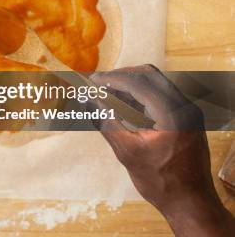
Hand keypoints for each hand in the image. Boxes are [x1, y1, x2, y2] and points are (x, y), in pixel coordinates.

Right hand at [91, 65, 233, 236]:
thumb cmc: (159, 181)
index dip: (113, 79)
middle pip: (150, 75)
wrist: (190, 202)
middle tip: (99, 85)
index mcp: (173, 113)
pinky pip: (162, 96)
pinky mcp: (187, 117)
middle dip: (122, 77)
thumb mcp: (126, 151)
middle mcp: (185, 106)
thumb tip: (86, 101)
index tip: (93, 81)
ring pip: (156, 83)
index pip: (139, 83)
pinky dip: (141, 96)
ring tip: (108, 95)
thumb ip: (106, 121)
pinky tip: (124, 106)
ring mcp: (189, 111)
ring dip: (131, 85)